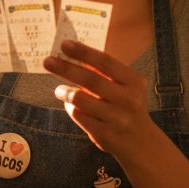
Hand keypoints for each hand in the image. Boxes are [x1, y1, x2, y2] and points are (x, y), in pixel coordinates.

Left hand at [43, 40, 153, 157]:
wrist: (140, 142)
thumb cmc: (126, 107)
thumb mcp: (125, 87)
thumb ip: (104, 74)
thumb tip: (73, 55)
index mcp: (134, 82)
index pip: (105, 62)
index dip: (84, 52)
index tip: (64, 45)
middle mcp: (128, 99)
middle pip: (91, 79)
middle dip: (66, 68)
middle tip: (48, 62)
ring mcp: (117, 118)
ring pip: (81, 99)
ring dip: (65, 92)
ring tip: (59, 90)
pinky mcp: (105, 134)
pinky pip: (79, 116)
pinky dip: (71, 108)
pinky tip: (70, 106)